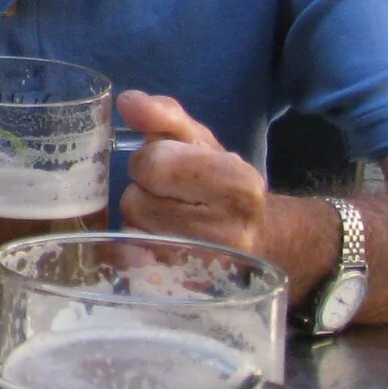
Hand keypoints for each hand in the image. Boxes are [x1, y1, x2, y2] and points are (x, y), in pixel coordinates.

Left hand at [118, 90, 269, 253]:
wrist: (258, 238)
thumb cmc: (219, 182)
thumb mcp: (199, 141)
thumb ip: (164, 115)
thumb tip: (129, 101)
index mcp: (238, 182)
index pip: (155, 164)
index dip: (150, 161)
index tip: (167, 168)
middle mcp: (229, 229)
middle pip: (137, 200)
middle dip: (143, 191)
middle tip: (167, 195)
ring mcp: (207, 266)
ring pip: (132, 230)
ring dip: (139, 219)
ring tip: (167, 217)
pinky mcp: (185, 287)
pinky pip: (132, 262)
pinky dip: (133, 248)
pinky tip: (155, 241)